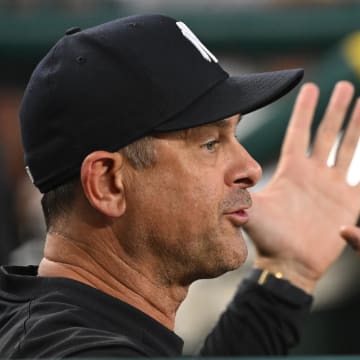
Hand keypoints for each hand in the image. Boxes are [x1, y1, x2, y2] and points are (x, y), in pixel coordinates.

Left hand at [244, 81, 359, 292]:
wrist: (288, 263)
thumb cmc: (267, 237)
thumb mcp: (251, 208)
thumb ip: (239, 191)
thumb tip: (219, 175)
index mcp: (291, 170)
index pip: (298, 132)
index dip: (305, 110)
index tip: (310, 86)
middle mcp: (313, 174)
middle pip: (326, 134)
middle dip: (335, 110)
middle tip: (344, 84)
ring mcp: (331, 187)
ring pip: (348, 149)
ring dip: (357, 127)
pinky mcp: (347, 204)